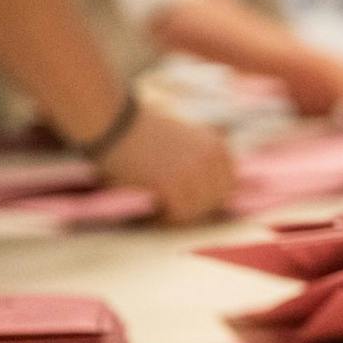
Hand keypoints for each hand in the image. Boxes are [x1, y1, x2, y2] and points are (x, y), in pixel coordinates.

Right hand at [95, 106, 234, 224]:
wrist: (114, 123)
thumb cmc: (143, 133)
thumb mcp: (186, 138)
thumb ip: (203, 160)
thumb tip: (215, 192)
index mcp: (216, 147)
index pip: (228, 186)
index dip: (210, 198)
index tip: (190, 202)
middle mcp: (210, 159)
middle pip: (217, 201)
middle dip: (197, 209)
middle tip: (173, 210)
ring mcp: (193, 171)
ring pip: (199, 211)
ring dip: (180, 215)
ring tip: (159, 211)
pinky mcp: (172, 184)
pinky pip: (179, 216)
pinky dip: (165, 220)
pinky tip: (151, 214)